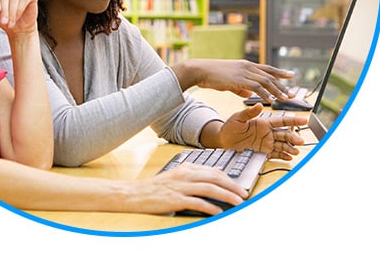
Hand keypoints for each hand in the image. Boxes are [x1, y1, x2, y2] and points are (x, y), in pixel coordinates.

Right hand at [127, 163, 248, 215]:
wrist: (135, 193)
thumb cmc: (155, 187)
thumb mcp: (175, 175)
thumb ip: (192, 175)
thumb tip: (212, 179)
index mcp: (186, 167)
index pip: (213, 171)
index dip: (229, 179)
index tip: (239, 186)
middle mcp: (185, 174)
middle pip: (215, 177)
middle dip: (233, 186)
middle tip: (244, 194)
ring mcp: (180, 186)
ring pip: (210, 188)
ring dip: (227, 195)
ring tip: (238, 202)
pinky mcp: (176, 199)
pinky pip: (198, 202)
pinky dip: (210, 206)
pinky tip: (218, 212)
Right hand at [171, 58, 295, 101]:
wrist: (201, 70)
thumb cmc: (212, 76)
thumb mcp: (229, 82)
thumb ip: (241, 88)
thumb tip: (249, 95)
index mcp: (246, 65)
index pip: (267, 68)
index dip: (280, 72)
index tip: (291, 75)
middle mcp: (248, 67)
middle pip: (270, 76)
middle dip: (282, 85)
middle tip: (291, 94)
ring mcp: (244, 72)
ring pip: (266, 81)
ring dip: (277, 91)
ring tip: (284, 99)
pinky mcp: (239, 79)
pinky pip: (256, 87)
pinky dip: (265, 94)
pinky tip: (270, 100)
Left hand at [214, 104, 307, 159]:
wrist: (223, 140)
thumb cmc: (230, 126)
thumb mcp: (238, 117)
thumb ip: (249, 112)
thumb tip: (259, 105)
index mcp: (264, 122)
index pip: (281, 121)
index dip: (293, 120)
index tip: (303, 120)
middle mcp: (267, 132)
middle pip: (284, 134)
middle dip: (293, 137)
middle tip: (300, 141)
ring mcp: (266, 142)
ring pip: (282, 144)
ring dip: (290, 147)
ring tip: (296, 151)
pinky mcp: (263, 151)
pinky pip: (275, 154)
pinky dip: (282, 156)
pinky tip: (289, 157)